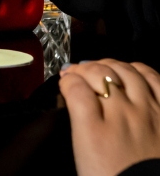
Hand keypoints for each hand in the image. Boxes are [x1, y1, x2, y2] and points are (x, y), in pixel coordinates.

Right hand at [59, 60, 159, 175]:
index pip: (75, 87)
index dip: (68, 79)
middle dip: (83, 68)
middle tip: (78, 73)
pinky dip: (140, 71)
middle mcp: (122, 116)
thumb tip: (73, 95)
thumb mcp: (85, 153)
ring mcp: (148, 112)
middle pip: (98, 73)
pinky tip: (133, 72)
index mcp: (95, 131)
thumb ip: (78, 119)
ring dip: (109, 64)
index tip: (65, 82)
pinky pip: (155, 79)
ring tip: (102, 68)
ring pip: (125, 70)